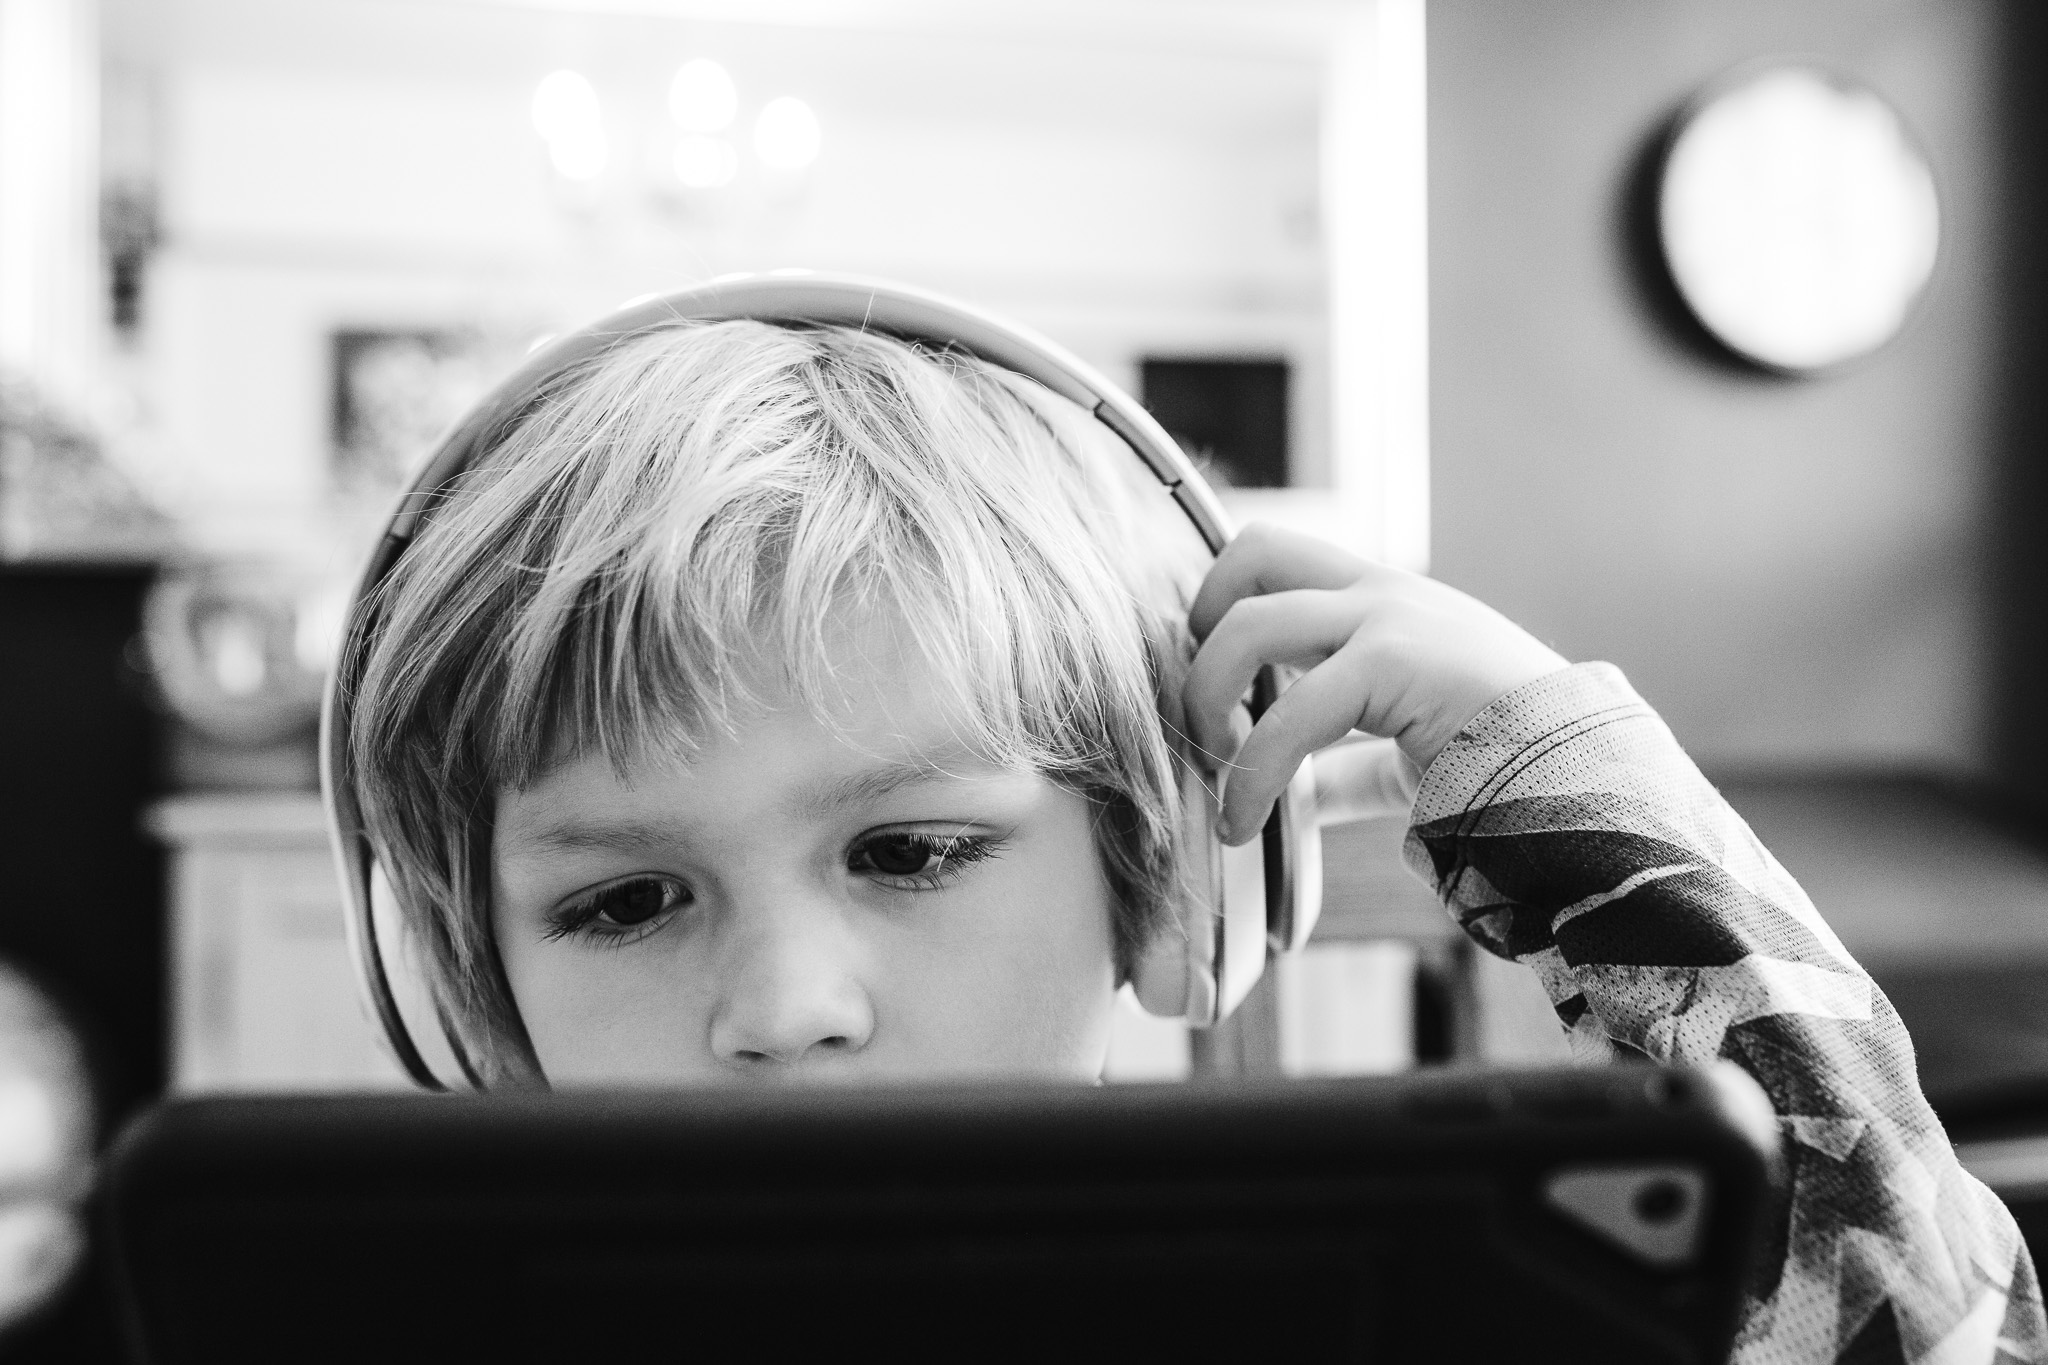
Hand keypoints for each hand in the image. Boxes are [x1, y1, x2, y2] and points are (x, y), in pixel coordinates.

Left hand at [1184, 523, 1568, 844]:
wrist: (1587, 783)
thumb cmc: (1507, 769)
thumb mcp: (1403, 755)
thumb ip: (1343, 767)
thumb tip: (1294, 799)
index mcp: (1385, 600)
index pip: (1275, 555)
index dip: (1221, 605)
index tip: (1214, 688)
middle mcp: (1383, 592)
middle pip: (1250, 552)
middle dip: (1201, 638)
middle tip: (1205, 723)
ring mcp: (1391, 617)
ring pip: (1248, 622)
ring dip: (1205, 700)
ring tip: (1216, 776)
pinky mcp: (1397, 660)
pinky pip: (1289, 713)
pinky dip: (1250, 774)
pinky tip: (1245, 824)